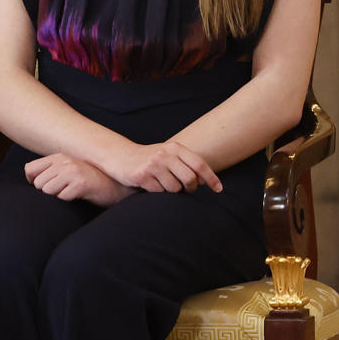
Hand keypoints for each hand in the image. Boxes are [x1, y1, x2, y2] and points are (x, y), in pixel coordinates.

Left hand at [23, 153, 129, 206]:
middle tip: (64, 190)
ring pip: (48, 190)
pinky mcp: (80, 183)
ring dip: (58, 196)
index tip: (47, 185)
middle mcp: (64, 161)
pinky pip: (62, 197)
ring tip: (72, 191)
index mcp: (58, 157)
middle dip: (48, 191)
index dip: (33, 181)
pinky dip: (68, 200)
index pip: (29, 169)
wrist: (117, 186)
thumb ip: (50, 170)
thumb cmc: (89, 181)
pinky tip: (79, 195)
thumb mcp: (68, 170)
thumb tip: (28, 177)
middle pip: (38, 183)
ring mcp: (73, 171)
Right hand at [104, 139, 222, 193]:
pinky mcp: (142, 175)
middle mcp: (165, 154)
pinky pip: (159, 191)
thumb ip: (186, 164)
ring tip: (164, 184)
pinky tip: (151, 184)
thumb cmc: (149, 158)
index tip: (219, 189)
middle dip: (191, 188)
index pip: (200, 165)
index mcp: (175, 147)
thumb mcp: (168, 154)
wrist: (119, 156)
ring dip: (173, 191)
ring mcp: (153, 165)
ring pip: (175, 188)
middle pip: (190, 179)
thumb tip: (204, 181)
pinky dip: (158, 192)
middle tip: (186, 190)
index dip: (211, 179)